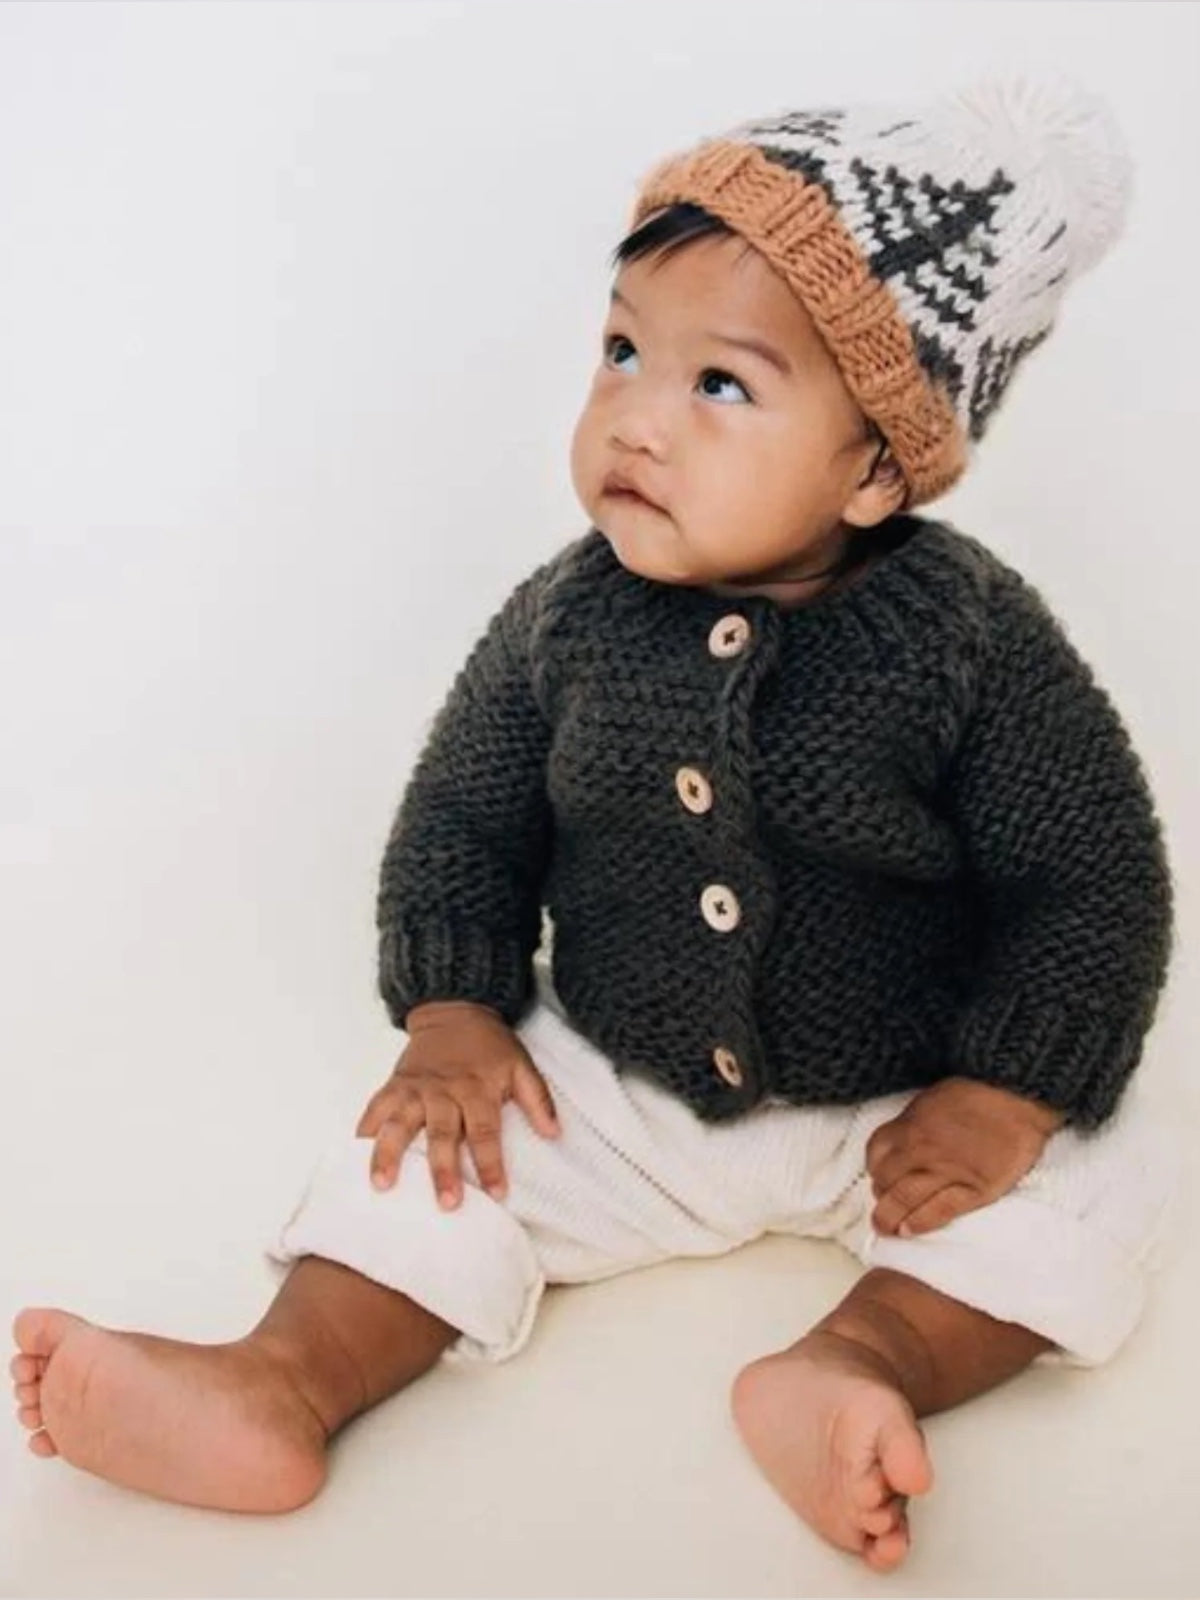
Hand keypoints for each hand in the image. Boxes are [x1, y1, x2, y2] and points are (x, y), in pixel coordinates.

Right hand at [355, 1000, 559, 1209]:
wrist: (454, 1010)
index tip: (496, 1193)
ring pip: (399, 1124)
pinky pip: (375, 1109)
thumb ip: (537, 1100)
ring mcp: (414, 1089)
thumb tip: (554, 1134)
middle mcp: (442, 1091)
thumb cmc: (490, 1045)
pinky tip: (355, 1157)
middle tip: (446, 1203)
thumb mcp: (521, 1065)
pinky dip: (364, 1132)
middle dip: (443, 1170)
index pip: (485, 1131)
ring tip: (382, 1185)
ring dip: (389, 1155)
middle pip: (441, 1135)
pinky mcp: (394, 1085)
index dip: (490, 1163)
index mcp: (476, 1089)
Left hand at [864, 1076, 1065, 1237]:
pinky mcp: (974, 1190)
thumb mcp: (931, 1098)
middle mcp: (923, 1150)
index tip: (878, 1176)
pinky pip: (940, 1211)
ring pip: (906, 1201)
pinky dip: (920, 1223)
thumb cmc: (976, 1092)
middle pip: (886, 1181)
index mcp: (910, 1125)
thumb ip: (912, 1122)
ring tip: (887, 1227)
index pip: (876, 1153)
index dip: (874, 1168)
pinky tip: (910, 1230)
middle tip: (881, 1206)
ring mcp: (948, 1172)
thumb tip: (900, 1143)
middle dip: (880, 1196)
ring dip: (890, 1217)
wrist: (1017, 1098)